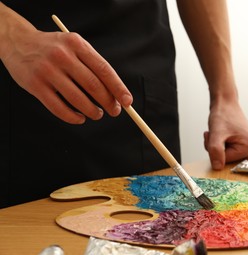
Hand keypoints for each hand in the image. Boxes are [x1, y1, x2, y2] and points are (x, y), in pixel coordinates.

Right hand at [0, 7, 131, 123]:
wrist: (18, 42)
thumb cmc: (54, 48)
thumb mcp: (74, 46)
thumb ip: (93, 65)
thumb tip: (116, 92)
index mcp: (77, 44)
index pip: (104, 69)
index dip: (118, 88)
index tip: (127, 102)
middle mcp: (62, 56)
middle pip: (93, 85)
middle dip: (108, 102)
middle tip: (115, 111)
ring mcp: (47, 70)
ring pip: (77, 99)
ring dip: (92, 111)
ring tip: (97, 114)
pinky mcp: (35, 85)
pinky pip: (58, 108)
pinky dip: (73, 117)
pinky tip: (80, 118)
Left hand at [203, 99, 247, 169]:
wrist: (225, 102)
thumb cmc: (222, 114)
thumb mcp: (216, 133)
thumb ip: (216, 150)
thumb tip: (217, 168)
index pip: (225, 160)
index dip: (215, 149)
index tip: (216, 135)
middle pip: (226, 159)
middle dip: (215, 148)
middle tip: (216, 133)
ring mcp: (247, 147)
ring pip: (224, 155)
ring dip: (216, 145)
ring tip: (218, 131)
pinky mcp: (242, 144)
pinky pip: (225, 150)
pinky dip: (219, 143)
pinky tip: (221, 133)